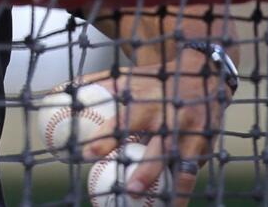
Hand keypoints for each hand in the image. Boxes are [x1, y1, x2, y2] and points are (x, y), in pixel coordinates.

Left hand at [76, 50, 231, 205]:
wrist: (204, 73)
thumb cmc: (155, 79)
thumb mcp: (128, 77)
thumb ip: (97, 84)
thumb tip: (60, 90)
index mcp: (148, 102)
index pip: (124, 122)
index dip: (105, 138)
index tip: (86, 154)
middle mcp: (171, 119)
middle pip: (159, 148)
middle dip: (146, 169)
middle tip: (128, 189)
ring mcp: (193, 134)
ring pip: (183, 165)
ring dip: (172, 188)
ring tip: (157, 206)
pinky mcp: (207, 145)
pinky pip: (195, 170)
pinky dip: (185, 189)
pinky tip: (174, 205)